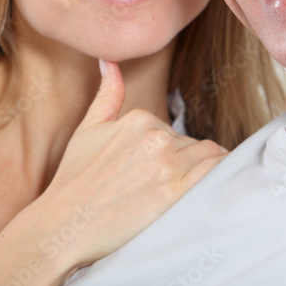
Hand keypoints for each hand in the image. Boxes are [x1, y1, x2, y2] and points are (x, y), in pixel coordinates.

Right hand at [36, 60, 226, 268]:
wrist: (64, 223)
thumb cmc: (73, 178)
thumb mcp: (87, 129)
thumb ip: (107, 94)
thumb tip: (109, 61)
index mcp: (139, 119)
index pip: (173, 129)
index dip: (170, 149)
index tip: (159, 168)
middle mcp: (155, 137)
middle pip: (190, 143)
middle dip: (186, 160)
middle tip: (169, 182)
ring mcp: (166, 165)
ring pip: (207, 156)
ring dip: (206, 167)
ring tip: (196, 184)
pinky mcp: (174, 192)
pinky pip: (213, 172)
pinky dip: (221, 173)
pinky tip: (220, 181)